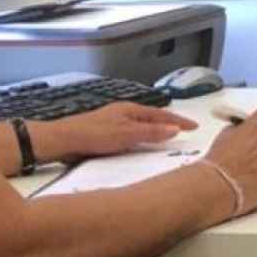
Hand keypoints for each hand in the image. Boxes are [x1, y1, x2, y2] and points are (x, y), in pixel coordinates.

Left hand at [38, 103, 196, 161]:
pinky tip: (141, 147)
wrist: (62, 141)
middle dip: (169, 123)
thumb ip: (151, 132)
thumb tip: (175, 128)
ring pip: (142, 126)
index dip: (179, 120)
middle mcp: (123, 113)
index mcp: (130, 109)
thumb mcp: (126, 134)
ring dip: (156, 131)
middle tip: (185, 132)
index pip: (161, 114)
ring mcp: (113, 123)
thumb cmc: (93, 135)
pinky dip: (143, 138)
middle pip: (152, 118)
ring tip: (168, 139)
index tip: (194, 126)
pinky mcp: (106, 134)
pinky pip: (132, 134)